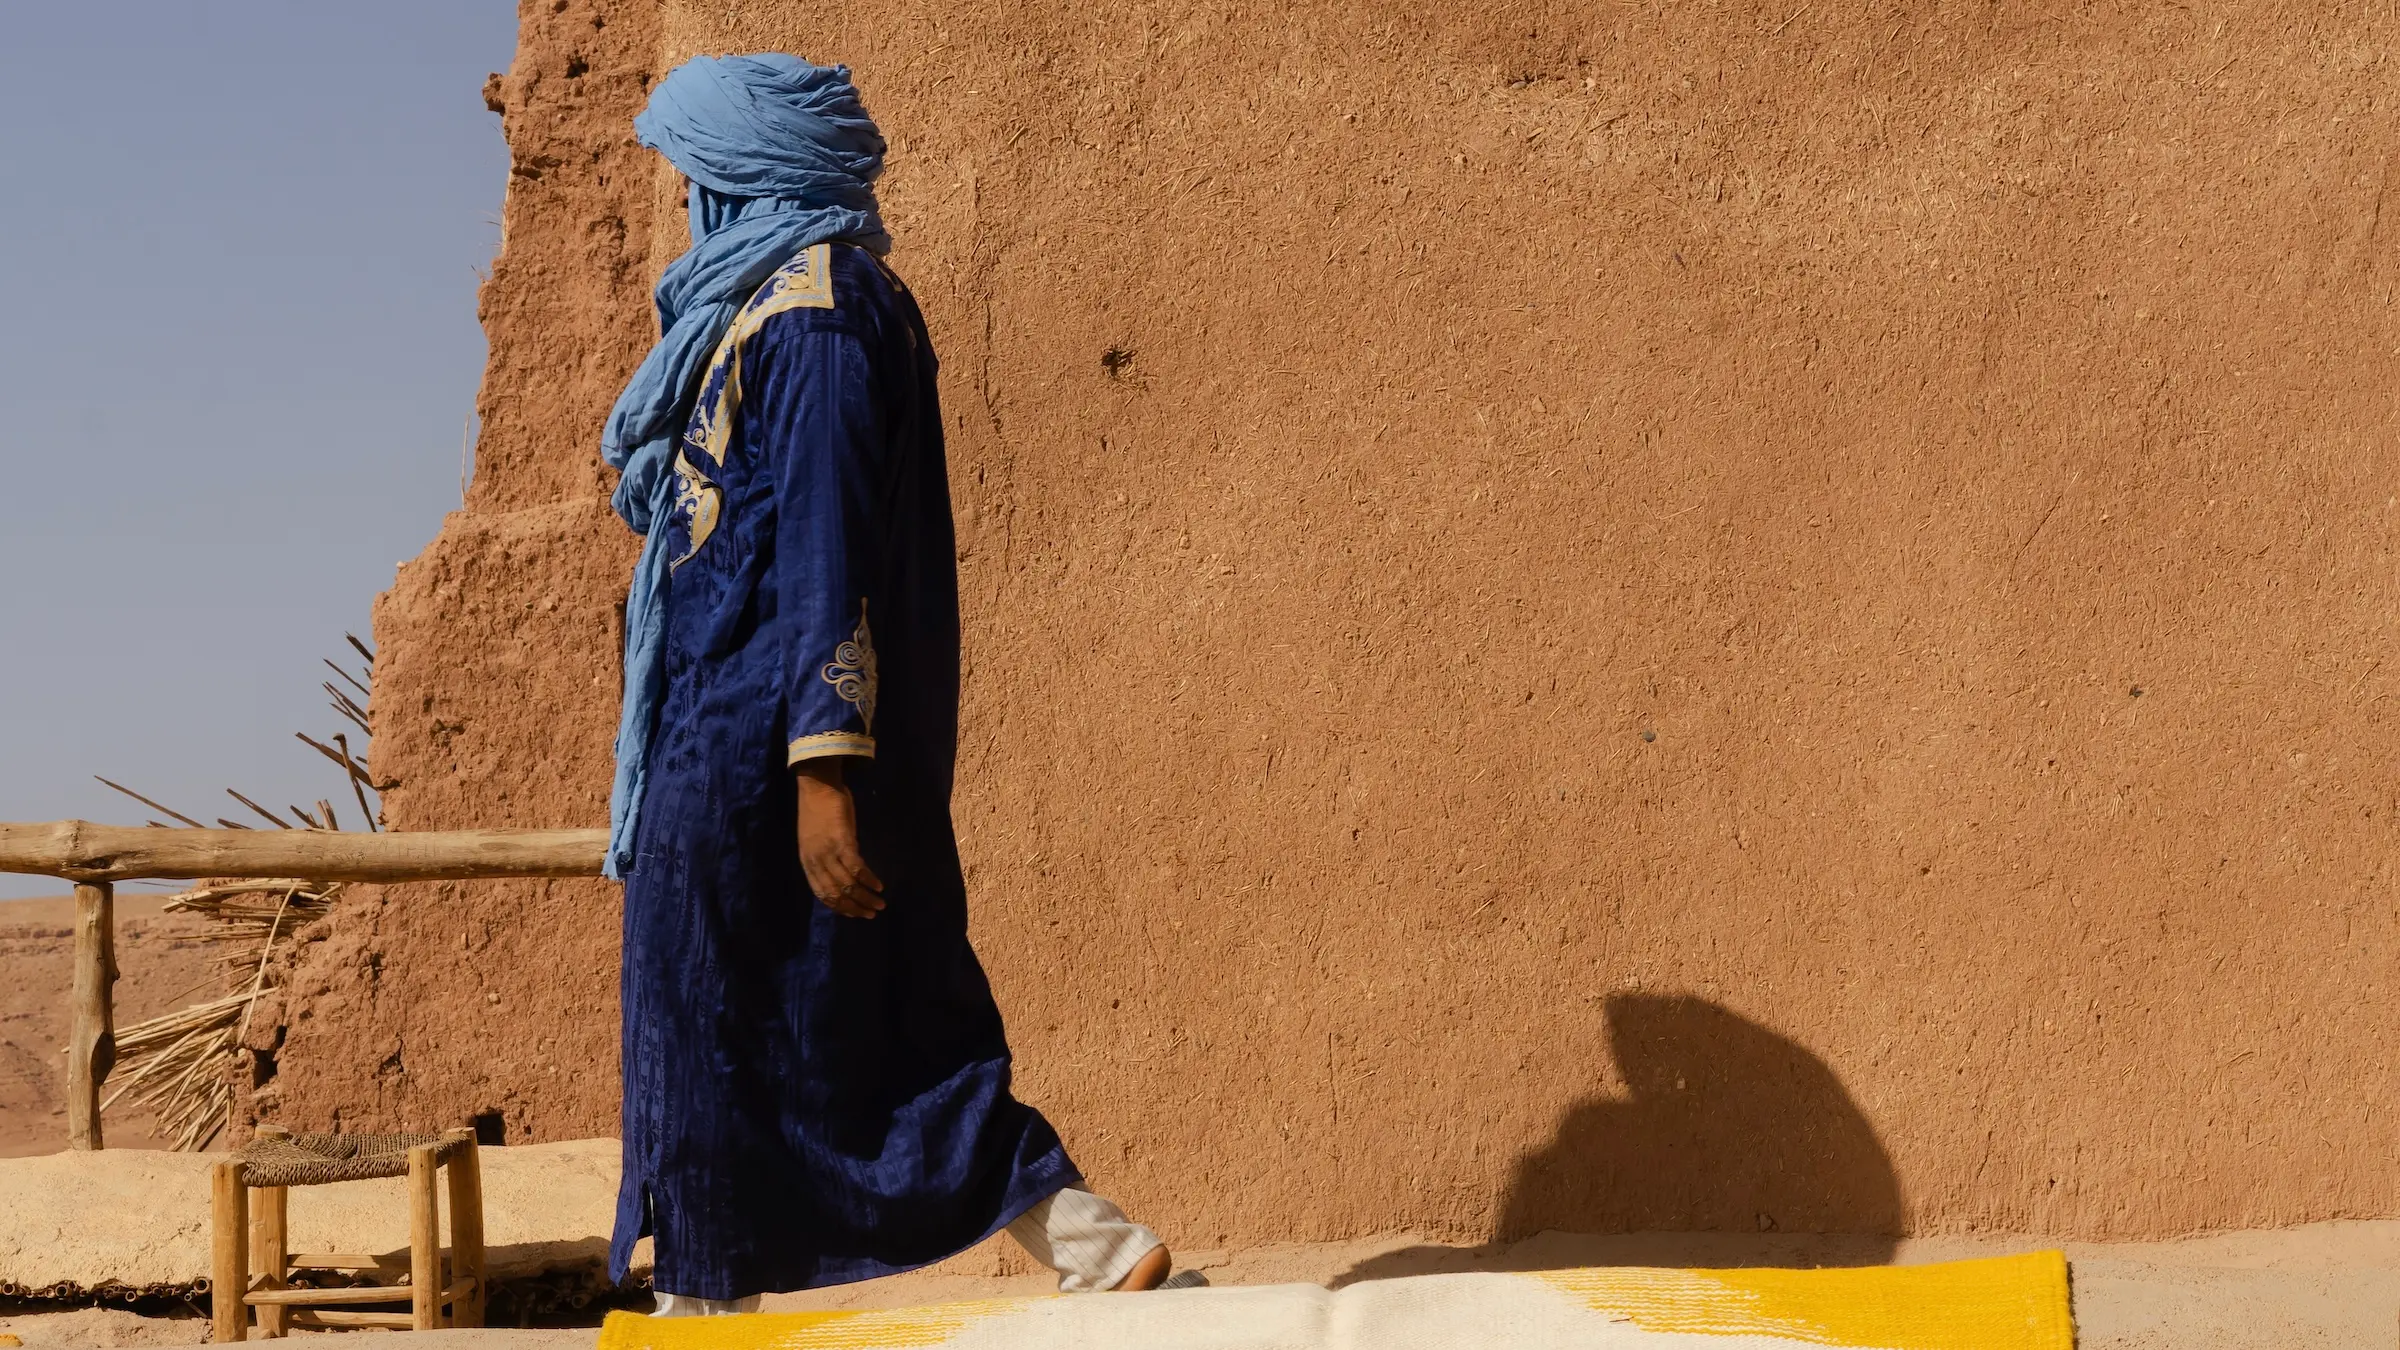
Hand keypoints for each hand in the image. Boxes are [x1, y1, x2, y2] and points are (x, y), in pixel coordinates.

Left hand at [795, 759, 884, 917]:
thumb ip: (826, 857)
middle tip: (871, 914)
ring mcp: (828, 852)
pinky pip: (857, 868)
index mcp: (807, 862)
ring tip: (880, 903)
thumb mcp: (815, 839)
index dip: (839, 908)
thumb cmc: (818, 809)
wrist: (817, 786)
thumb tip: (843, 871)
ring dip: (865, 897)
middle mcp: (816, 861)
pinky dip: (869, 880)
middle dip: (855, 908)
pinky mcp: (842, 841)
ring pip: (847, 885)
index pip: (822, 894)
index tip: (854, 914)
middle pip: (836, 894)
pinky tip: (878, 885)